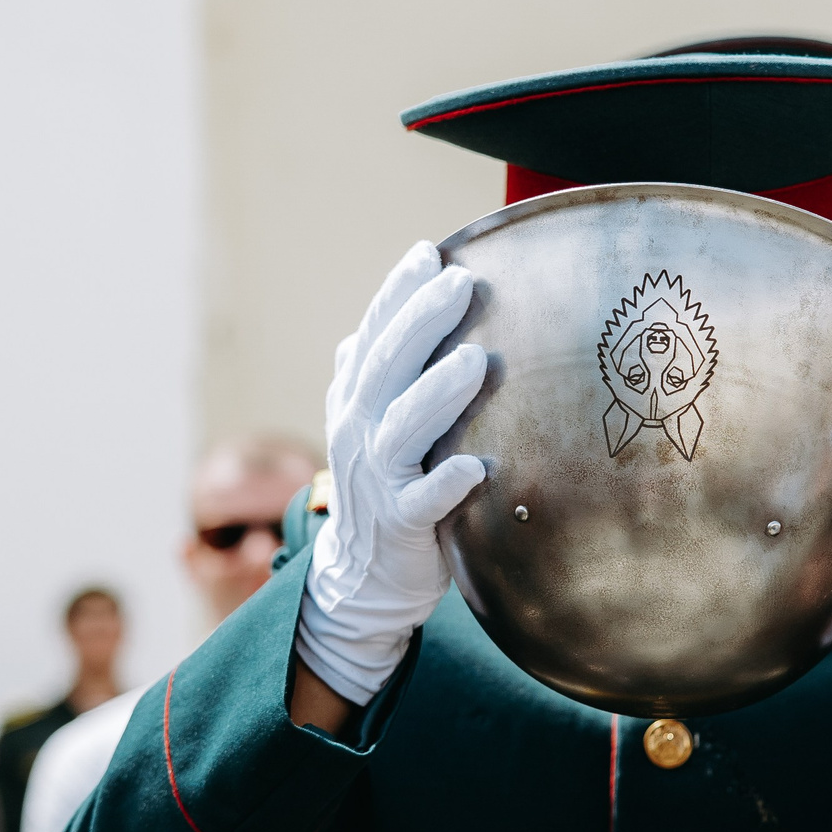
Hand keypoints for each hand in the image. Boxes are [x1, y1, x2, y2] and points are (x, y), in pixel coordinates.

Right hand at [294, 242, 486, 704]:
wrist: (363, 577)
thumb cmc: (385, 488)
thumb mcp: (371, 424)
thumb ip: (377, 375)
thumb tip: (377, 320)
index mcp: (355, 399)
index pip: (373, 335)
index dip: (397, 294)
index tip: (431, 254)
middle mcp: (358, 431)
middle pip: (386, 369)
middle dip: (422, 322)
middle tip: (463, 283)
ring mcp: (376, 480)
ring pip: (403, 430)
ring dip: (438, 394)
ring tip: (476, 360)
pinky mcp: (400, 525)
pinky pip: (422, 502)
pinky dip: (446, 484)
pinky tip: (475, 466)